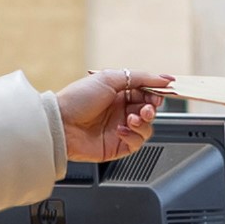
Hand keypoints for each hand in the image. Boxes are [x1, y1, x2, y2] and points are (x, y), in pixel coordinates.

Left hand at [51, 68, 175, 164]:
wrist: (60, 124)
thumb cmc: (78, 99)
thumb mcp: (109, 78)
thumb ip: (139, 77)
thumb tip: (164, 78)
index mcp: (118, 93)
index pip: (146, 93)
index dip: (155, 94)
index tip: (160, 93)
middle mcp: (120, 110)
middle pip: (148, 110)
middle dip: (151, 108)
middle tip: (146, 108)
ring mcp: (119, 128)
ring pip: (146, 128)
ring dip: (143, 123)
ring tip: (131, 119)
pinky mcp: (117, 146)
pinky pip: (137, 143)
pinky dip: (133, 136)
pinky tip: (121, 130)